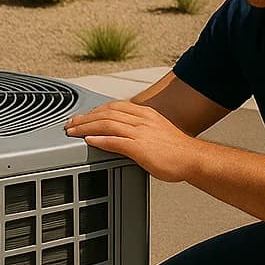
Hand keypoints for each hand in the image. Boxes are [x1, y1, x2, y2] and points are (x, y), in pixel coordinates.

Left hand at [65, 101, 203, 182]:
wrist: (193, 159)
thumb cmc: (178, 151)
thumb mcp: (158, 132)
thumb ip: (141, 130)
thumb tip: (125, 136)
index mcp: (147, 114)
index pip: (115, 106)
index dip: (95, 110)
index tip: (83, 116)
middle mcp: (142, 120)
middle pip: (107, 113)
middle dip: (85, 118)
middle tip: (70, 123)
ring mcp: (141, 133)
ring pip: (107, 124)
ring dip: (86, 127)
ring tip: (73, 132)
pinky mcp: (140, 148)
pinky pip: (115, 141)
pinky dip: (99, 140)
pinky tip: (88, 141)